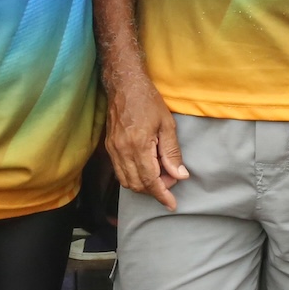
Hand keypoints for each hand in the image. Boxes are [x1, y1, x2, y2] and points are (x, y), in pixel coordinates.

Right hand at [103, 65, 188, 209]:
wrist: (124, 85)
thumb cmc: (148, 101)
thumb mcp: (167, 125)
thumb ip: (172, 152)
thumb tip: (179, 175)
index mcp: (138, 145)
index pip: (150, 180)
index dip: (162, 194)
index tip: (172, 204)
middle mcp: (122, 151)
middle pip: (137, 184)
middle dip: (155, 189)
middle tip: (171, 180)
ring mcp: (113, 150)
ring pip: (126, 181)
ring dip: (143, 185)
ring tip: (160, 175)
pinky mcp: (109, 147)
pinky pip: (120, 172)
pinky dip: (133, 177)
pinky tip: (146, 169)